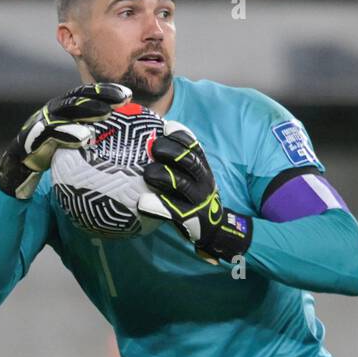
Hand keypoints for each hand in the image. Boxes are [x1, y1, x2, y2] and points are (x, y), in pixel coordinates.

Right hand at [0, 82, 131, 199]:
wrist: (19, 176)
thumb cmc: (52, 164)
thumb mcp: (75, 154)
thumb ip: (94, 148)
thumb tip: (124, 155)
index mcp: (64, 113)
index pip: (87, 98)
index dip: (106, 92)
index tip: (129, 96)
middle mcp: (53, 113)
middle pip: (79, 98)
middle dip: (101, 94)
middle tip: (124, 98)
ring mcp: (41, 124)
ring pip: (65, 110)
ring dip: (87, 109)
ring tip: (106, 112)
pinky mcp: (32, 139)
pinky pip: (52, 133)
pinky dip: (68, 132)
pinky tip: (85, 137)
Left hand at [140, 125, 251, 263]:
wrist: (214, 229)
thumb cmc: (192, 199)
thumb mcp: (191, 179)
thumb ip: (176, 164)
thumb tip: (148, 142)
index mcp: (202, 169)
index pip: (195, 148)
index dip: (181, 136)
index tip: (167, 127)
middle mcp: (203, 182)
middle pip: (190, 161)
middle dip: (172, 151)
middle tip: (153, 147)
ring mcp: (198, 201)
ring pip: (182, 184)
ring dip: (163, 175)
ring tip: (147, 173)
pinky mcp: (190, 219)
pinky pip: (173, 211)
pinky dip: (158, 206)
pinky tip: (143, 203)